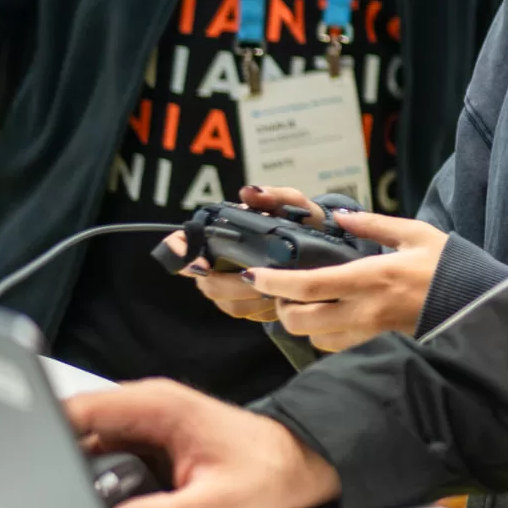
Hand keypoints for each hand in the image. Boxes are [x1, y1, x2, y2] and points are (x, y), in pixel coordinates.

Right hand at [65, 379, 339, 507]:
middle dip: (57, 464)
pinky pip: (105, 466)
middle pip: (75, 433)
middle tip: (49, 500)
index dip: (42, 432)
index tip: (24, 462)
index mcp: (156, 407)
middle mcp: (144, 412)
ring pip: (86, 453)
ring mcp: (143, 431)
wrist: (297, 470)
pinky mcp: (146, 452)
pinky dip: (97, 486)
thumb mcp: (217, 504)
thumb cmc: (268, 474)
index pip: (78, 409)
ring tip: (73, 507)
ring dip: (78, 478)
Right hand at [168, 187, 329, 322]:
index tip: (200, 264)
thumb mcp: (294, 205)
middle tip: (255, 278)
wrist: (327, 244)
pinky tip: (280, 299)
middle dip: (230, 284)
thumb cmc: (304, 221)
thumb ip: (274, 196)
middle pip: (208, 282)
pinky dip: (263, 309)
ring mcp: (232, 286)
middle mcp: (220, 261)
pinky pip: (247, 314)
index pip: (182, 243)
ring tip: (274, 289)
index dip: (180, 253)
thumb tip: (248, 193)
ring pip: (227, 303)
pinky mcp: (249, 304)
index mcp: (224, 233)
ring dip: (250, 299)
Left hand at [247, 212, 450, 352]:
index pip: (310, 285)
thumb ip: (374, 224)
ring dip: (304, 322)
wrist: (478, 306)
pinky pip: (337, 347)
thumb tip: (340, 217)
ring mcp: (371, 334)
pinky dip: (324, 335)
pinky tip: (332, 318)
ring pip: (315, 338)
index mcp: (372, 277)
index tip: (254, 275)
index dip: (274, 283)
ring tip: (308, 304)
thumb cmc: (449, 268)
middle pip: (301, 320)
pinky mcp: (378, 347)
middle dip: (282, 307)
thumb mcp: (416, 234)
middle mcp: (366, 311)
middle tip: (283, 291)